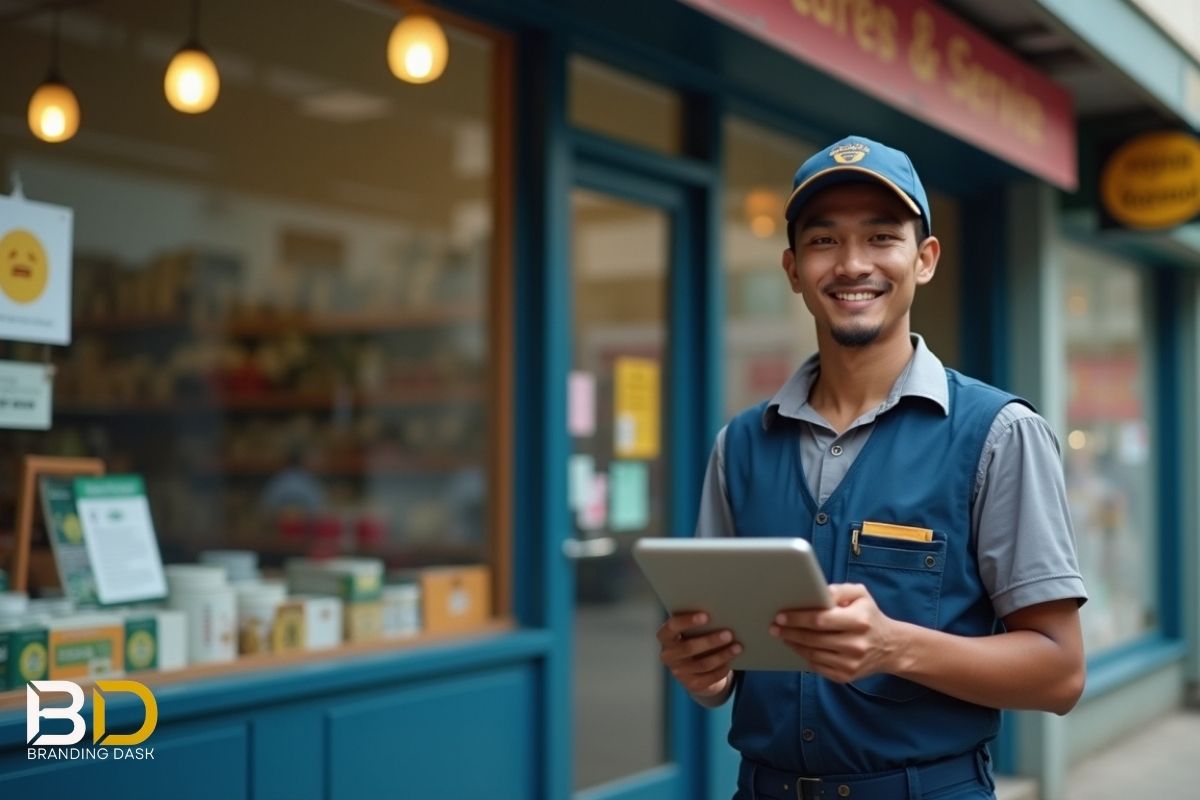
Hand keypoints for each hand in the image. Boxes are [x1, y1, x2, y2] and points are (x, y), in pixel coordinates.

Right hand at [656, 612, 740, 697]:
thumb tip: (718, 614)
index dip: (688, 621)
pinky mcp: (691, 684)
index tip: (706, 616)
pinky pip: (709, 678)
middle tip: (729, 634)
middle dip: (710, 641)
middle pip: (689, 648)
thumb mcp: (689, 630)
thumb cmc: (693, 639)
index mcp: (665, 636)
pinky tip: (731, 662)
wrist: (693, 668)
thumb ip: (696, 624)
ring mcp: (679, 672)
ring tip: (737, 647)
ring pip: (703, 664)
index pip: (672, 627)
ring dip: (722, 655)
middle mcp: (668, 655)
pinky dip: (722, 669)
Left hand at [768, 583, 904, 682]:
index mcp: (859, 620)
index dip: (797, 619)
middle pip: (813, 639)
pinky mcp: (846, 676)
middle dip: (790, 632)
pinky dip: (805, 657)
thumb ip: (839, 590)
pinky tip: (798, 647)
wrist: (890, 646)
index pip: (820, 620)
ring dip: (794, 645)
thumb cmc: (870, 615)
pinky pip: (818, 667)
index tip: (780, 616)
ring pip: (813, 655)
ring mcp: (851, 663)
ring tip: (782, 636)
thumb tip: (818, 593)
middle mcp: (856, 644)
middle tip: (774, 627)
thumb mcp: (860, 595)